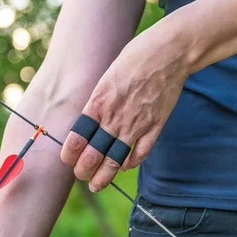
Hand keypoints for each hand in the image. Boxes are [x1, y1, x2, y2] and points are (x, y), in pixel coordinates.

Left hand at [61, 27, 189, 191]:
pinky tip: (123, 167)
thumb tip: (87, 124)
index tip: (67, 159)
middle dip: (83, 170)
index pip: (76, 138)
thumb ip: (96, 104)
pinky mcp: (155, 126)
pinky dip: (130, 163)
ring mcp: (136, 124)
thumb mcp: (105, 79)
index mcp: (98, 104)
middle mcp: (114, 118)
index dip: (69, 154)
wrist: (169, 52)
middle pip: (93, 155)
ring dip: (103, 177)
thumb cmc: (134, 59)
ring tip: (96, 185)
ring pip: (114, 161)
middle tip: (81, 175)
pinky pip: (140, 153)